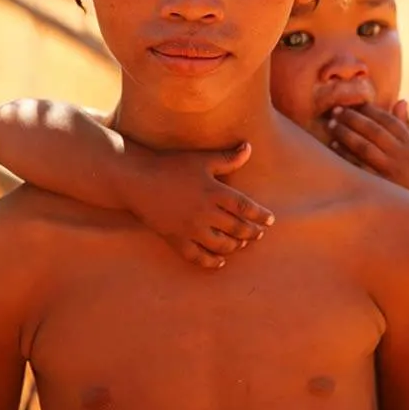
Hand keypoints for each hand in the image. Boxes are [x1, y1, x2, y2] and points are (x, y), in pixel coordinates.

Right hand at [122, 142, 273, 269]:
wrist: (138, 180)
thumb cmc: (171, 165)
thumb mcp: (202, 159)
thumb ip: (228, 158)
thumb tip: (248, 147)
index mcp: (215, 192)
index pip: (245, 208)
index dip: (260, 215)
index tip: (270, 220)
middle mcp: (206, 213)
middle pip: (237, 228)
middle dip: (251, 232)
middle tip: (259, 234)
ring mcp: (191, 228)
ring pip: (221, 245)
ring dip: (235, 246)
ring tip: (242, 244)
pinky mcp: (177, 239)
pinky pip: (197, 257)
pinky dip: (211, 262)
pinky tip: (220, 261)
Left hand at [326, 100, 408, 203]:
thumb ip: (408, 126)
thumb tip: (402, 100)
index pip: (389, 121)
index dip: (371, 110)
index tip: (354, 103)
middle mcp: (402, 155)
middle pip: (374, 130)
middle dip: (354, 118)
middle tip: (336, 110)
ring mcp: (391, 171)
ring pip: (365, 147)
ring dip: (346, 133)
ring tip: (331, 124)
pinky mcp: (381, 186)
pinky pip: (359, 167)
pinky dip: (346, 155)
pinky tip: (333, 146)